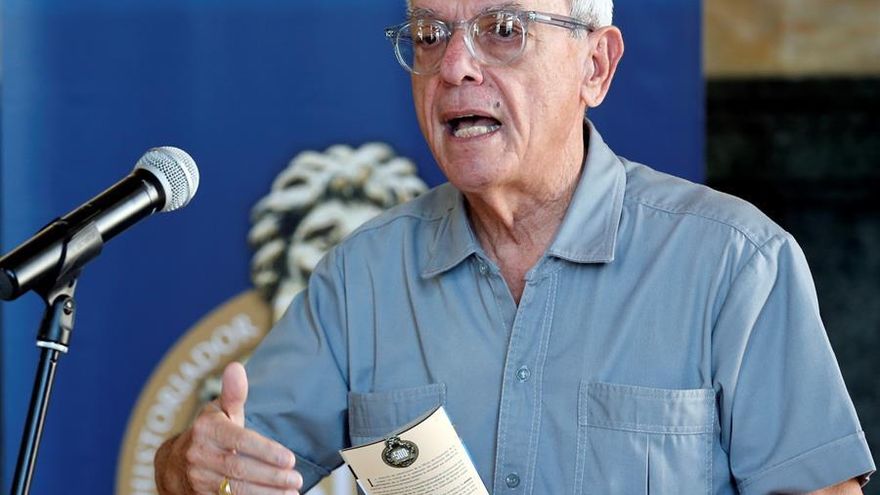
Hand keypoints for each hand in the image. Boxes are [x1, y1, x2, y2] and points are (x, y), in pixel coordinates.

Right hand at [156, 362, 302, 494]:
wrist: (174, 466)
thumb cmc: (209, 434)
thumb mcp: (219, 412)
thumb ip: (233, 394)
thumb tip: (236, 367)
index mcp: (207, 430)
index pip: (239, 441)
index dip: (265, 451)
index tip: (290, 458)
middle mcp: (199, 455)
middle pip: (239, 469)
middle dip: (271, 476)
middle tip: (296, 479)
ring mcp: (198, 479)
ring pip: (236, 490)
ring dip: (266, 493)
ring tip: (292, 491)